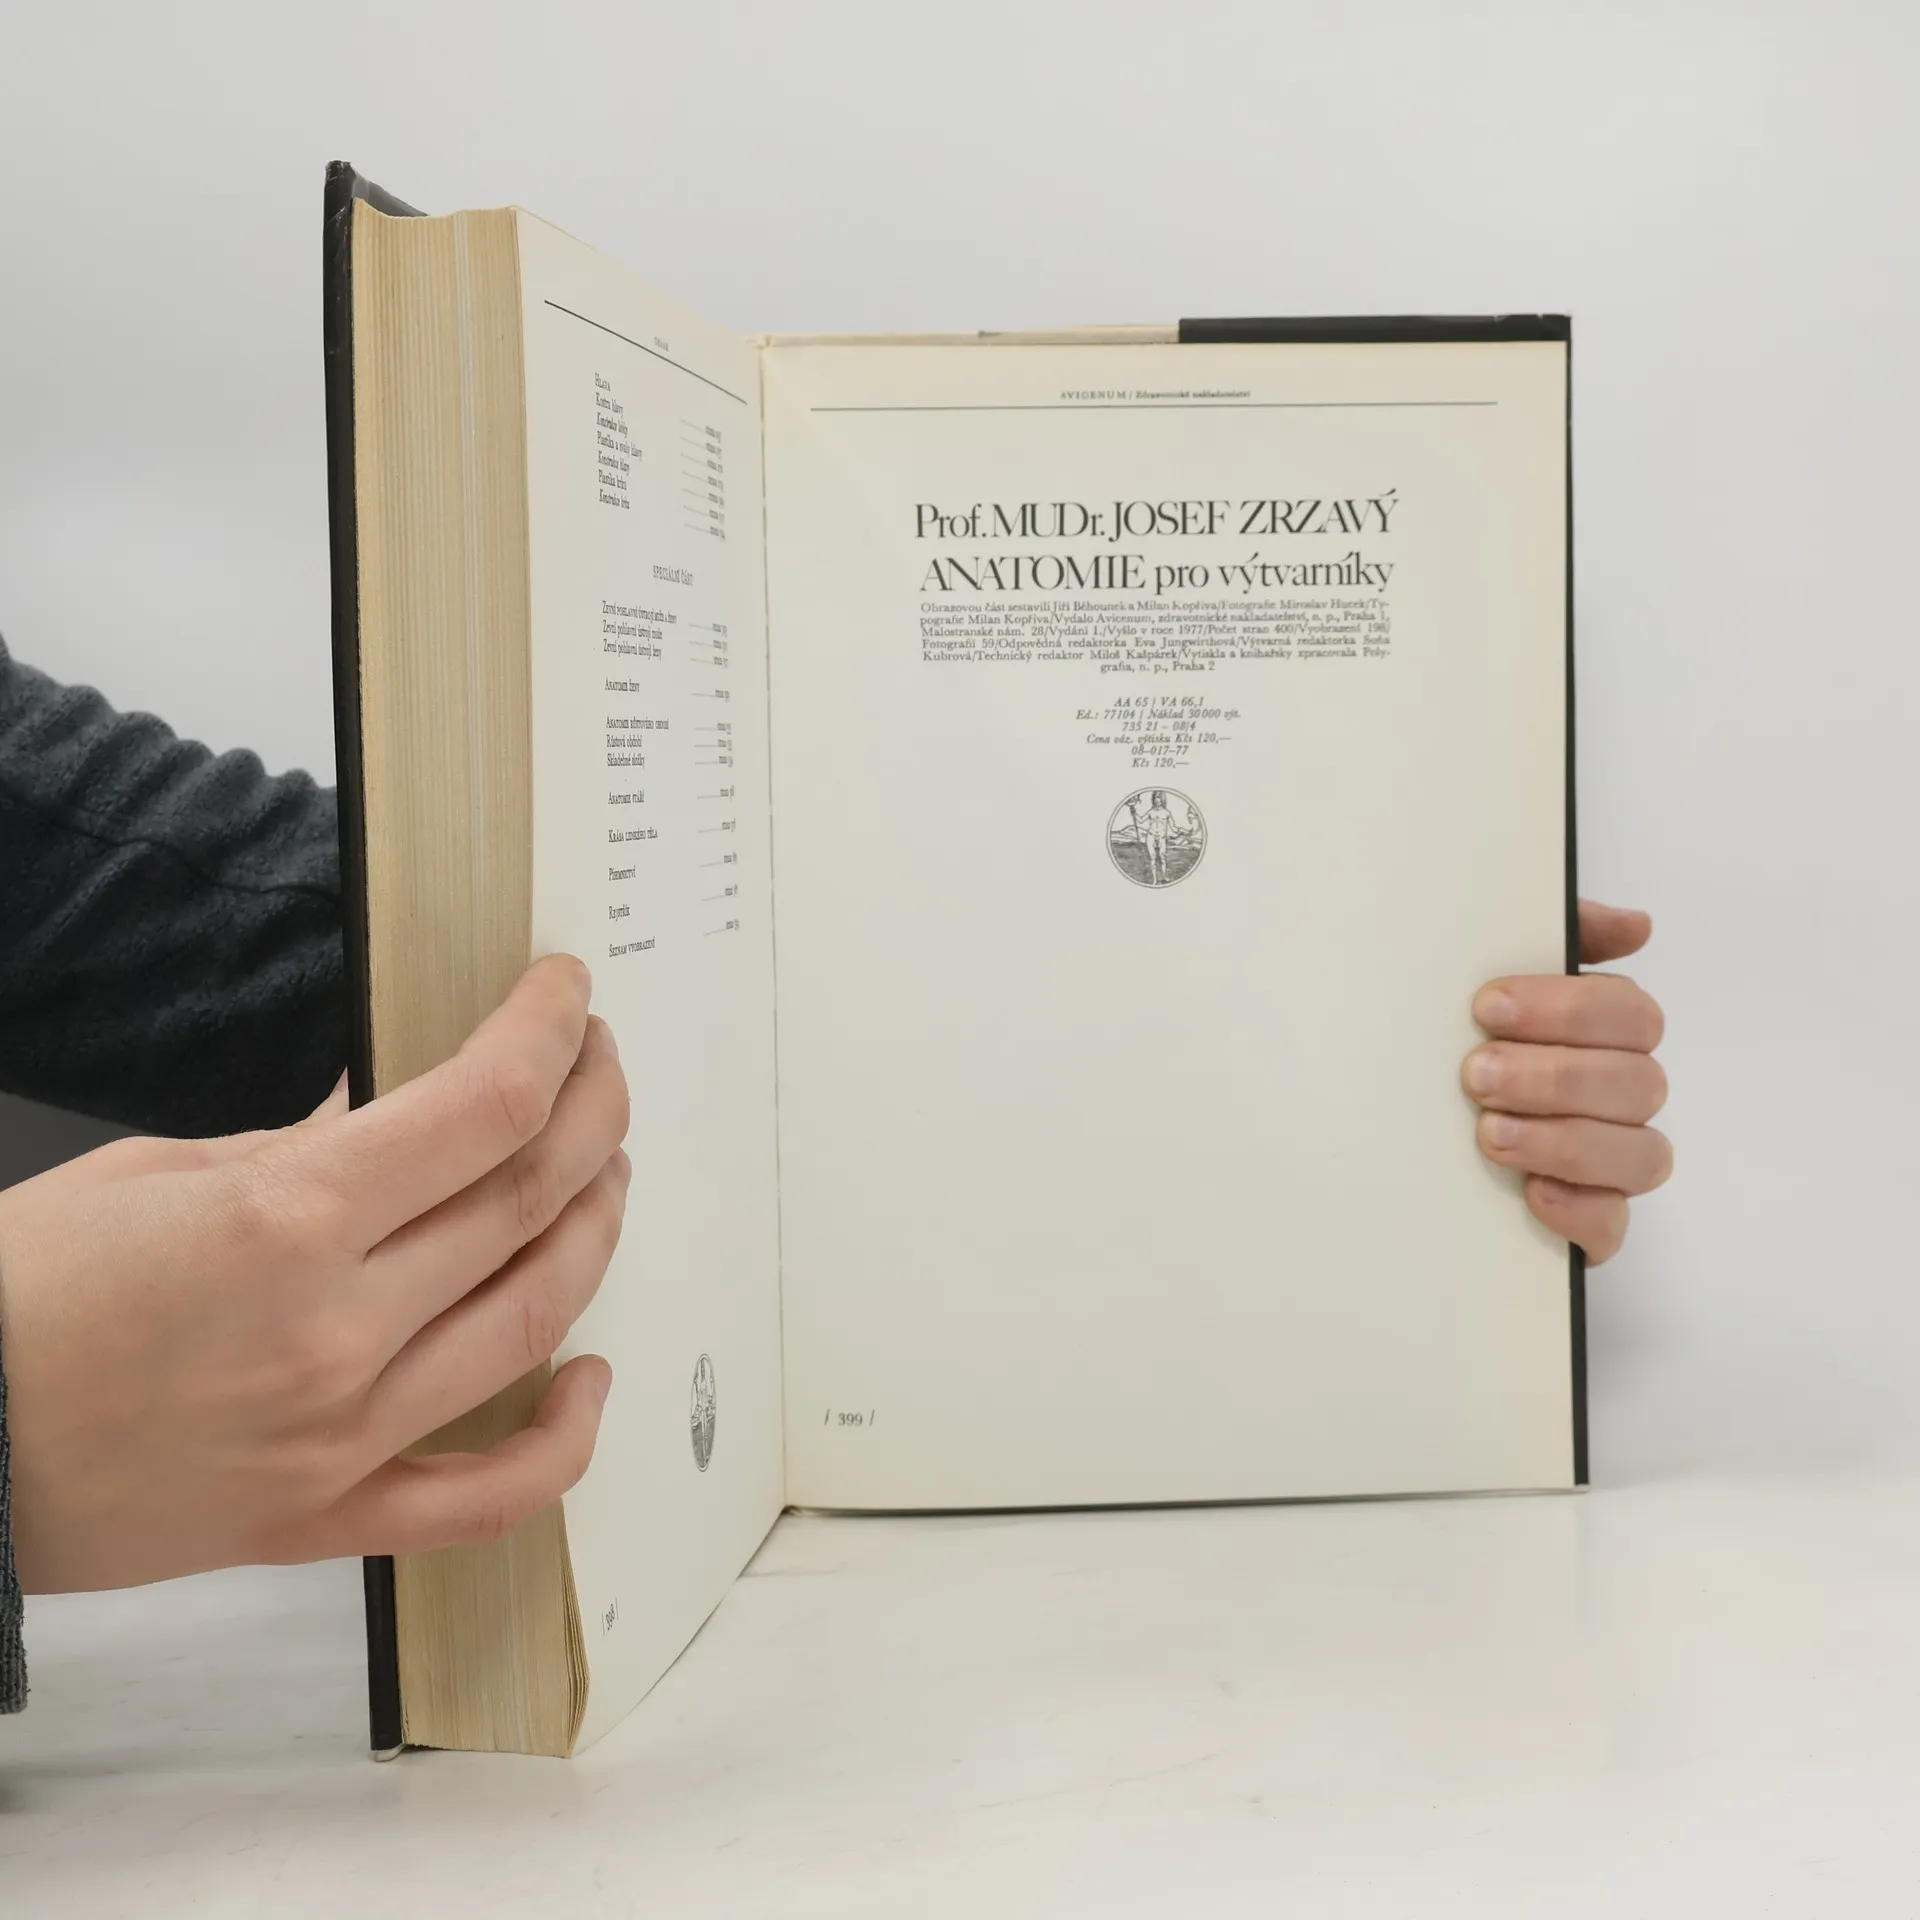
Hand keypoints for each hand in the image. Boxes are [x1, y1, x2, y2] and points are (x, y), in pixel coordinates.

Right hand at [0, 954, 629, 1592]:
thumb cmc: (15, 1298)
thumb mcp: (156, 1175)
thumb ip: (304, 1145)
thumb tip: (397, 1106)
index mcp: (286, 1226)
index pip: (482, 1110)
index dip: (549, 1034)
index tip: (569, 996)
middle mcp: (335, 1334)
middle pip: (529, 1202)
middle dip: (590, 1111)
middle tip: (598, 1065)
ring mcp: (341, 1439)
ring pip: (534, 1322)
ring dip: (593, 1232)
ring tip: (603, 1173)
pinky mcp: (325, 1519)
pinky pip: (483, 1500)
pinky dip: (560, 1443)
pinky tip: (590, 1379)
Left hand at [1463, 900, 1669, 1264]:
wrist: (1391, 1126)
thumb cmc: (1464, 1039)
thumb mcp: (1495, 979)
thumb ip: (1556, 936)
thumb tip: (1635, 925)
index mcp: (1605, 1035)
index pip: (1630, 1014)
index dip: (1568, 1009)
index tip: (1487, 1006)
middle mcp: (1619, 1098)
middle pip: (1638, 1083)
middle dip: (1554, 1076)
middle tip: (1476, 1073)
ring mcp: (1610, 1164)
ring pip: (1640, 1155)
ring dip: (1564, 1140)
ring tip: (1489, 1133)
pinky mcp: (1589, 1223)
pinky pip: (1613, 1226)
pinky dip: (1578, 1209)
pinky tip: (1532, 1193)